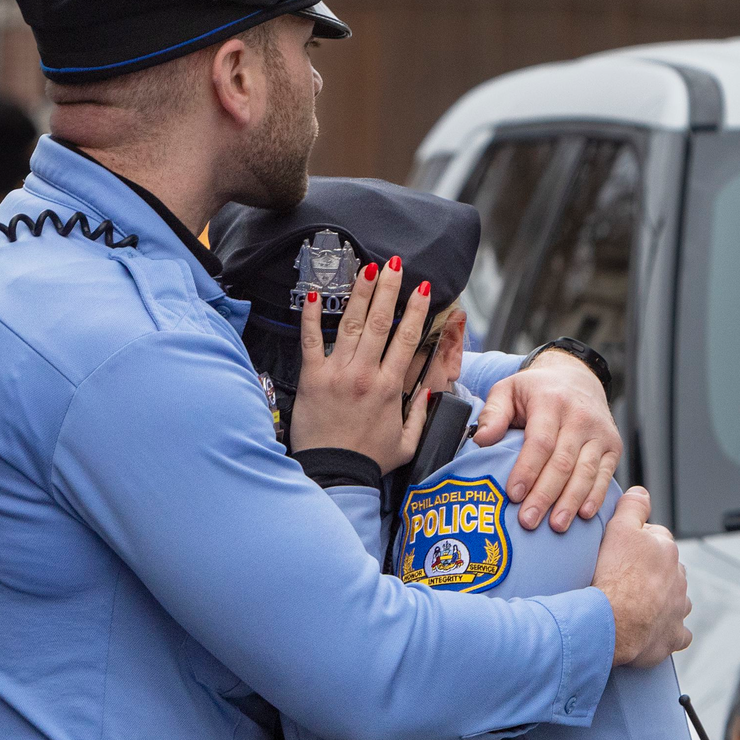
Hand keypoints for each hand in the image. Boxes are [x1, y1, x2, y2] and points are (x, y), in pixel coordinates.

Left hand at [290, 256, 431, 472]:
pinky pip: (311, 340)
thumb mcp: (407, 443)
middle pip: (381, 322)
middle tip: (395, 264)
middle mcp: (365, 374)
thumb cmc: (368, 460)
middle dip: (389, 289)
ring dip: (361, 294)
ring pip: (352, 324)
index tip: (422, 289)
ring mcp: (337, 373)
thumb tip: (429, 391)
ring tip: (367, 269)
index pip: (407, 339)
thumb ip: (420, 414)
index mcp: (390, 388)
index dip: (416, 311)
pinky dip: (312, 316)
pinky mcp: (312, 378)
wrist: (332, 474)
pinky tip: (316, 294)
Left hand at [473, 349, 620, 530]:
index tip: (514, 495)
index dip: (527, 470)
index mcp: (551, 402)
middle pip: (562, 462)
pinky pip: (605, 475)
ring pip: (585, 472)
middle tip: (528, 521)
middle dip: (545, 495)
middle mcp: (579, 417)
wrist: (578, 379)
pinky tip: (583, 514)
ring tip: (556, 526)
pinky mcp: (613, 446)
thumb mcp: (509, 390)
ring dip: (570, 501)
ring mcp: (600, 433)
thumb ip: (493, 413)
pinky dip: (596, 496)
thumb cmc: (537, 391)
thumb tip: (482, 440)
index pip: (540, 441)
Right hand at [591, 487, 690, 666]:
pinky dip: (667, 630)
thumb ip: (632, 508)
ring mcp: (678, 609)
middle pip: (667, 570)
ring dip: (662, 601)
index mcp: (666, 551)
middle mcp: (678, 579)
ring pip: (675, 600)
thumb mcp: (619, 529)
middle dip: (652, 573)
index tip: (622, 553)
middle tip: (625, 579)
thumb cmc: (614, 578)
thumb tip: (642, 492)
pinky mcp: (673, 637)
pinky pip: (677, 632)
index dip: (638, 544)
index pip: (658, 538)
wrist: (611, 623)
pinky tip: (652, 629)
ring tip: (637, 605)